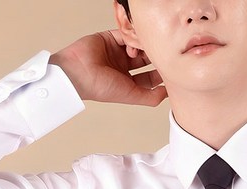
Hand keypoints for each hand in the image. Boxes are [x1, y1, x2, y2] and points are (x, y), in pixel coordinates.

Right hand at [48, 28, 167, 106]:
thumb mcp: (131, 96)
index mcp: (127, 83)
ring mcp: (117, 53)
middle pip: (145, 60)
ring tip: (143, 50)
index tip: (168, 69)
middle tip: (160, 55)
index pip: (149, 77)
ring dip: (142, 47)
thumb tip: (168, 93)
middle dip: (153, 57)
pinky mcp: (110, 38)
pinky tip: (133, 44)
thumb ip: (151, 97)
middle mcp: (123, 68)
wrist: (78, 72)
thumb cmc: (101, 88)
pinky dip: (131, 37)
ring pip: (137, 45)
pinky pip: (125, 33)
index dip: (159, 73)